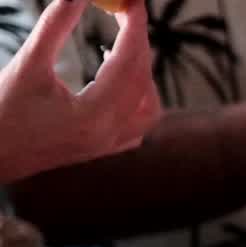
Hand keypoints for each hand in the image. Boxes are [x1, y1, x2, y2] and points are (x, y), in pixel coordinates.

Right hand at [0, 0, 158, 182]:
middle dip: (138, 44)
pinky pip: (138, 125)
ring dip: (142, 73)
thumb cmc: (1, 114)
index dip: (134, 28)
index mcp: (93, 115)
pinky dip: (139, 98)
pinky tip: (122, 81)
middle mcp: (108, 133)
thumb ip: (55, 26)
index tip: (133, 3)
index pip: (128, 63)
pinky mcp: (102, 150)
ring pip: (148, 107)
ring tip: (124, 45)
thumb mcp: (27, 64)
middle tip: (126, 13)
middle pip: (142, 82)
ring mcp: (108, 146)